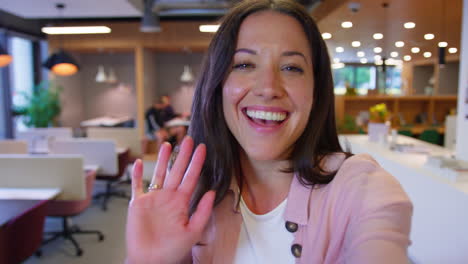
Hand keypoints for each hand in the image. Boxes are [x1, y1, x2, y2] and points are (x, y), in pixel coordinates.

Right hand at [126, 137, 214, 263]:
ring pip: (158, 173)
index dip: (197, 163)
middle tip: (188, 139)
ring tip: (167, 144)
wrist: (151, 260)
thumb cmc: (172, 250)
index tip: (202, 148)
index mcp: (181, 202)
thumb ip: (202, 212)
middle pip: (176, 171)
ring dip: (161, 159)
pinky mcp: (138, 204)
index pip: (191, 177)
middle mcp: (168, 197)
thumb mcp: (193, 231)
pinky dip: (136, 174)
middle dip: (183, 155)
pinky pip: (136, 185)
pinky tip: (137, 162)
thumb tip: (212, 192)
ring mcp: (153, 199)